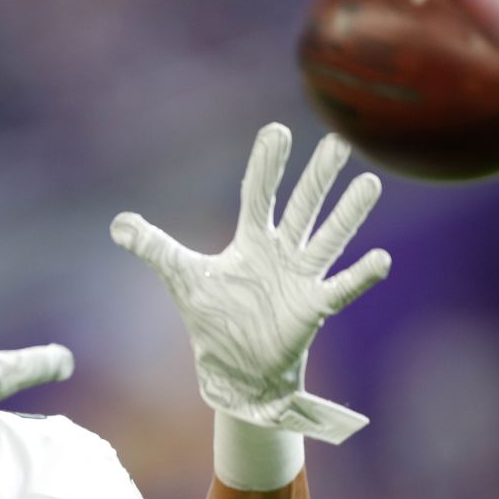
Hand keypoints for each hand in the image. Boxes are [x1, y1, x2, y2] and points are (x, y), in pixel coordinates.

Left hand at [110, 124, 389, 442]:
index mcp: (252, 242)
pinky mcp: (314, 308)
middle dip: (317, 177)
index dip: (266, 166)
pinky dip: (360, 276)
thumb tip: (117, 224)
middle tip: (337, 141)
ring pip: (328, 239)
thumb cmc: (215, 318)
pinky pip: (341, 289)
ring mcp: (302, 278)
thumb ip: (153, 247)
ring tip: (369, 183)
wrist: (235, 368)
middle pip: (302, 207)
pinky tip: (381, 259)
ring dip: (348, 214)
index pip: (258, 195)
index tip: (276, 130)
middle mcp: (282, 253)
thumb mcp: (180, 277)